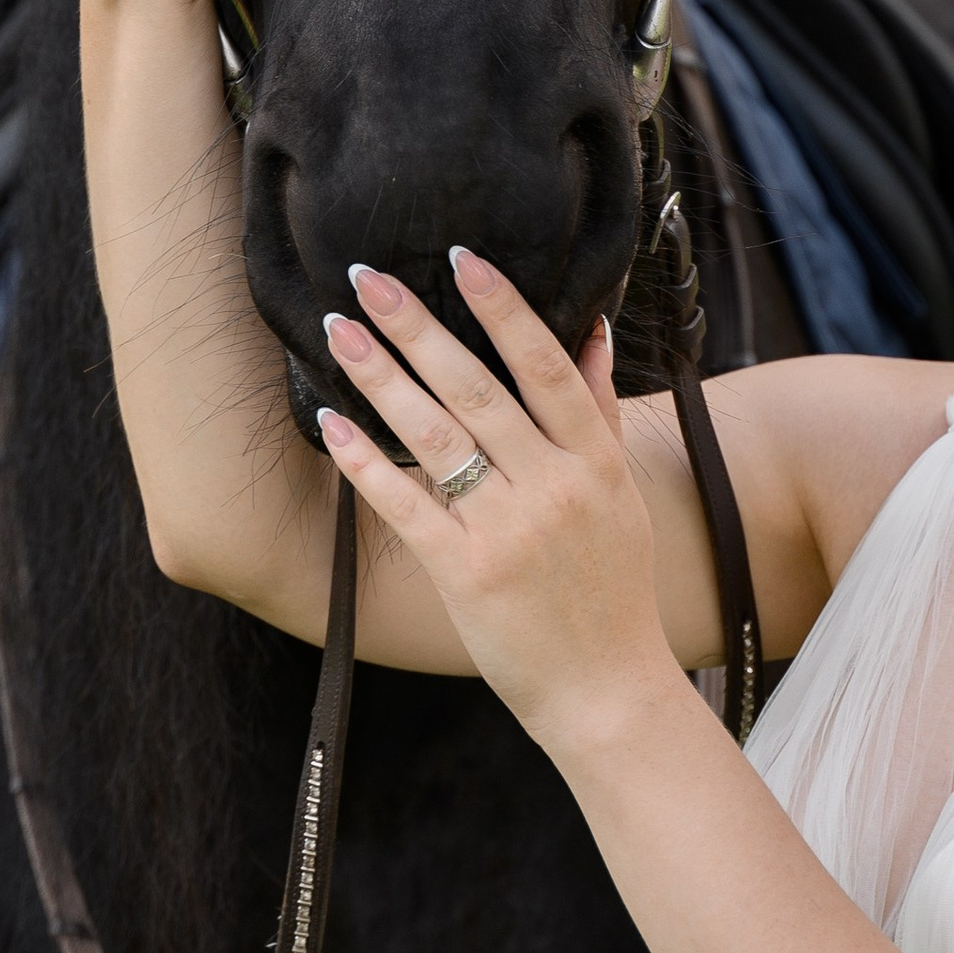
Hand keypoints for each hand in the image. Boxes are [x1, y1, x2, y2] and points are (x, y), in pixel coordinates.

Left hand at [316, 251, 680, 760]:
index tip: (462, 258)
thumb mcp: (622, 496)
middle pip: (477, 389)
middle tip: (369, 275)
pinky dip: (367, 462)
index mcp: (596, 463)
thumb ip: (601, 411)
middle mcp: (554, 489)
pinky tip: (332, 422)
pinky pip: (406, 506)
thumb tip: (593, 328)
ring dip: (381, 377)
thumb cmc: (613, 592)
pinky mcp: (467, 575)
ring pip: (435, 437)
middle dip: (418, 327)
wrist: (610, 694)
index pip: (545, 367)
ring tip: (339, 330)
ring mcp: (509, 532)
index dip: (503, 309)